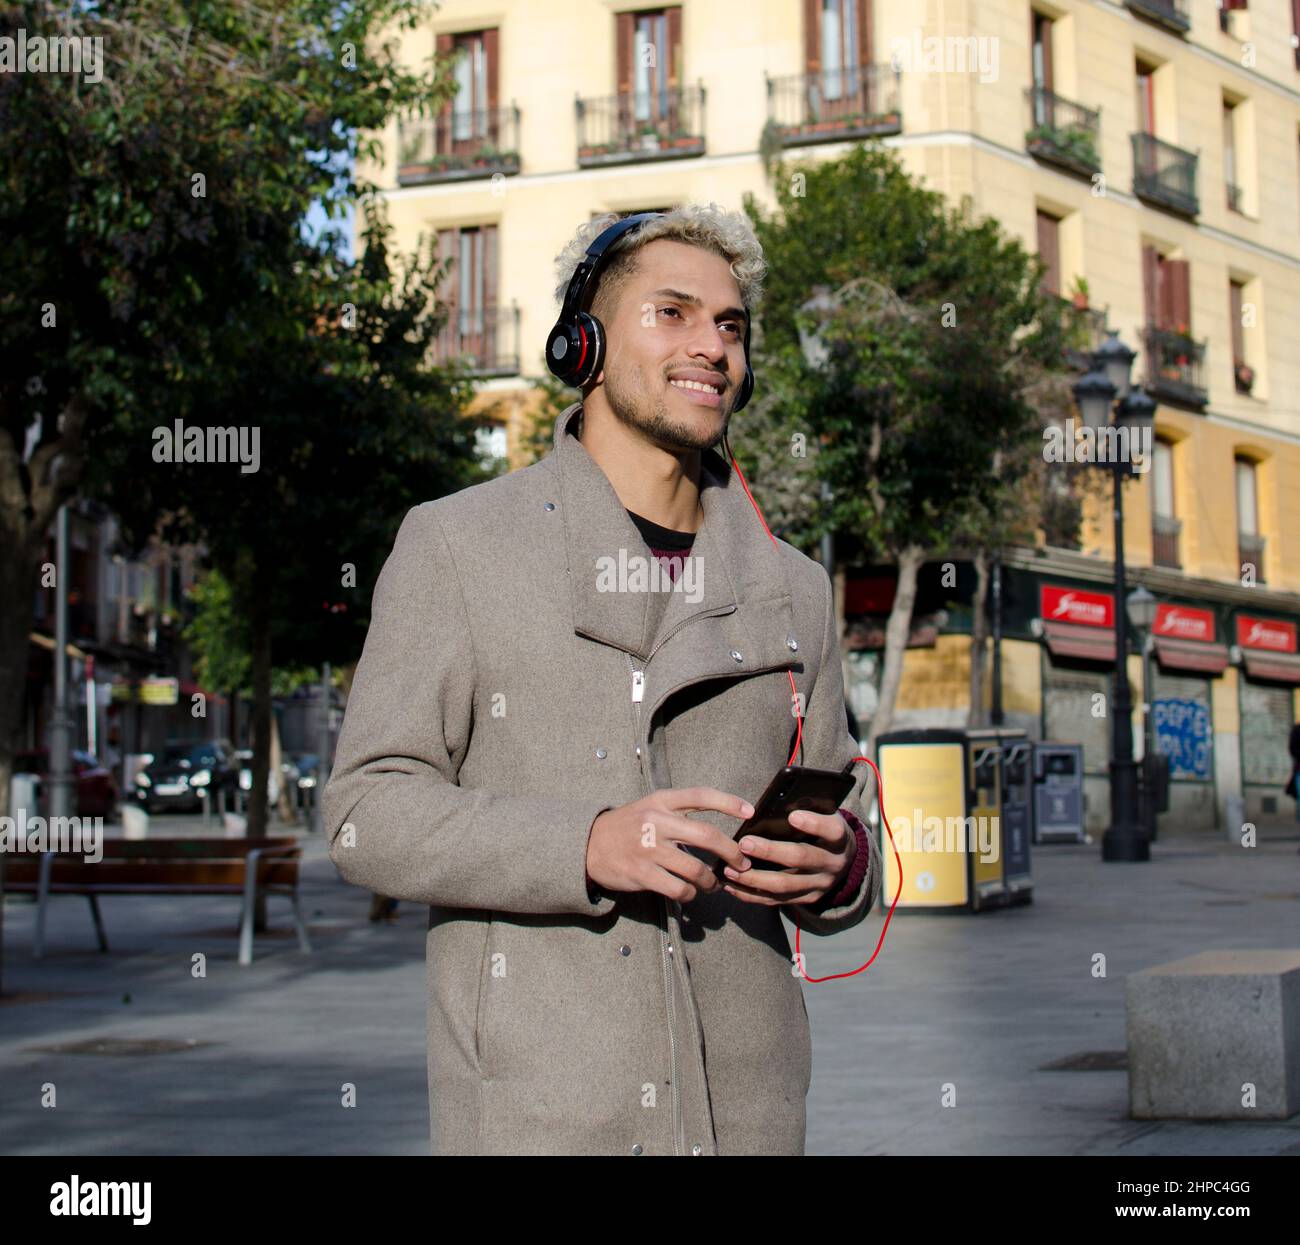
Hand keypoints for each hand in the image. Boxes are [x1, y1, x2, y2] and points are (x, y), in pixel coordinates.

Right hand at [586, 786, 754, 902]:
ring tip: (713, 884)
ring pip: (697, 869)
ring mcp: (649, 849)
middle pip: (708, 836)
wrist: (589, 845)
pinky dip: (690, 894)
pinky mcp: (642, 874)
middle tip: (742, 863)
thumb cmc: (628, 826)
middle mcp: (657, 822)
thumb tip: (719, 831)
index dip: (728, 802)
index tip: (749, 812)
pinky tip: (689, 892)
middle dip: (732, 853)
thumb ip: (679, 813)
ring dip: (711, 881)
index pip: (701, 795)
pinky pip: (679, 889)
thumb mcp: (650, 807)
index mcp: (661, 801)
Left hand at [720, 809, 855, 906]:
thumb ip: (809, 807)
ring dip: (755, 878)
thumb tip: (778, 800)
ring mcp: (820, 885)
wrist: (844, 860)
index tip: (792, 816)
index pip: (832, 830)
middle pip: (801, 858)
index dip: (814, 824)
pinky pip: (777, 900)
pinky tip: (732, 886)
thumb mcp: (826, 815)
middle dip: (770, 852)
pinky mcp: (807, 899)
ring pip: (785, 885)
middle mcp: (832, 863)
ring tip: (730, 869)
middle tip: (744, 843)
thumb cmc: (825, 829)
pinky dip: (752, 895)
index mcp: (839, 838)